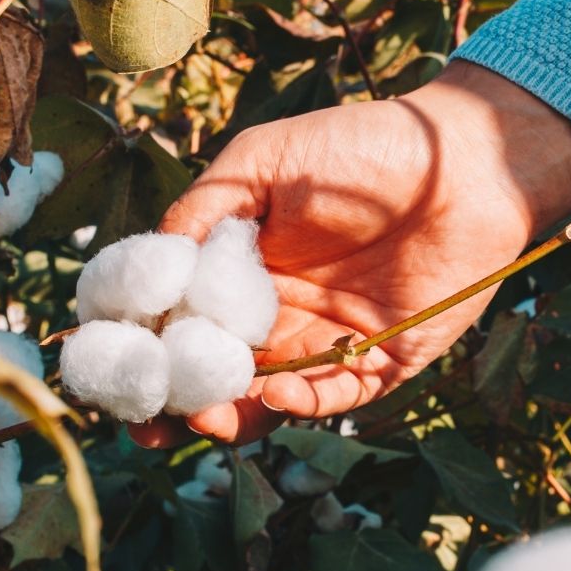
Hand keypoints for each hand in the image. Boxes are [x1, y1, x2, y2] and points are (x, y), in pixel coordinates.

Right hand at [129, 61, 570, 447]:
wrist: (462, 163)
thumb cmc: (362, 150)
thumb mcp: (263, 163)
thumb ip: (205, 210)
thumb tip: (151, 266)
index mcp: (241, 272)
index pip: (179, 323)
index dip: (142, 348)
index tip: (109, 364)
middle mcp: (276, 317)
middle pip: (212, 375)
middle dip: (174, 403)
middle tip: (145, 421)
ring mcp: (325, 345)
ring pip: (263, 400)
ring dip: (229, 416)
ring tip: (202, 418)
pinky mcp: (379, 365)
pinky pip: (331, 400)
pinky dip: (298, 405)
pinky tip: (271, 393)